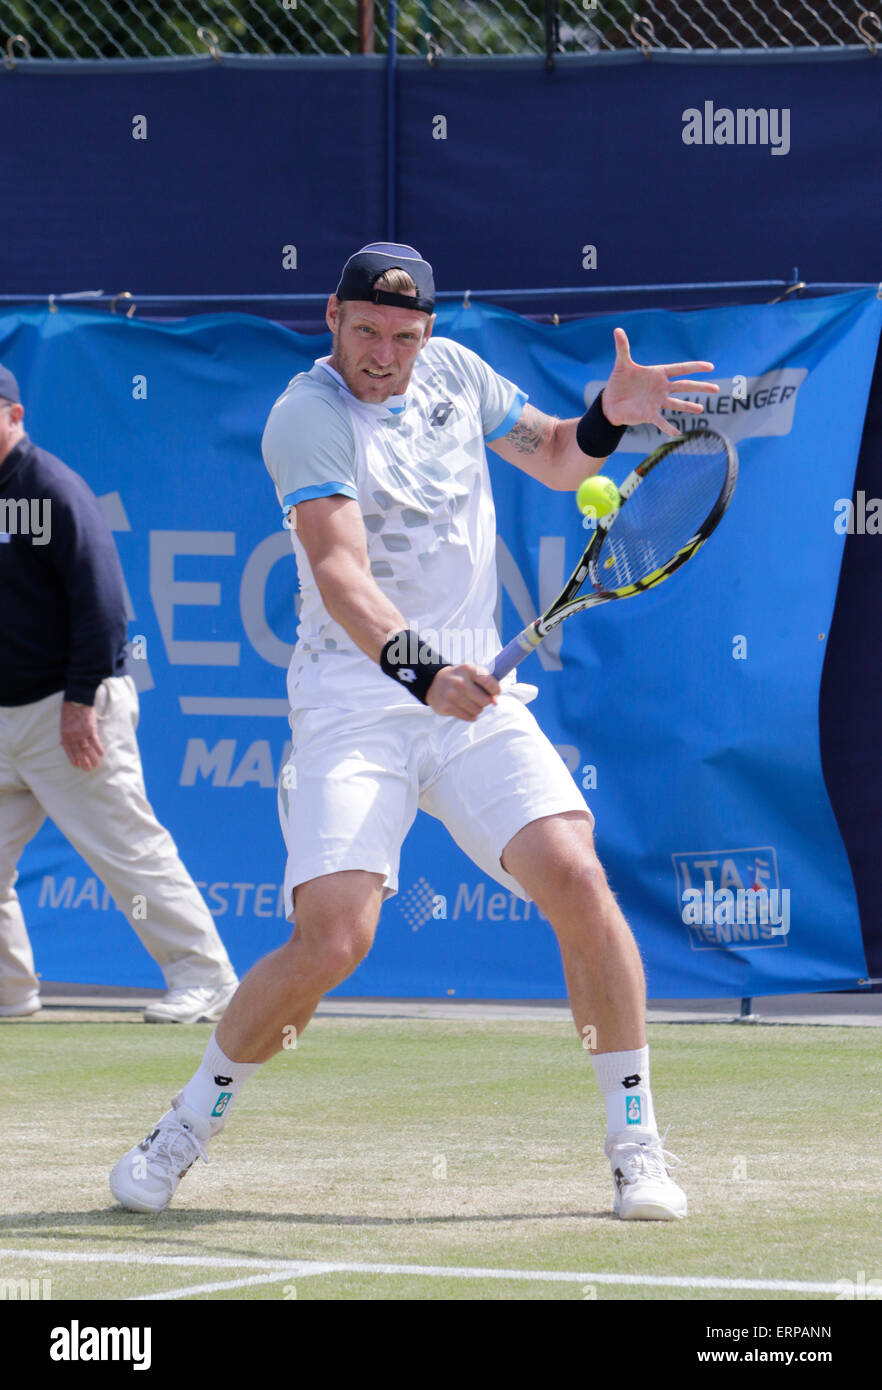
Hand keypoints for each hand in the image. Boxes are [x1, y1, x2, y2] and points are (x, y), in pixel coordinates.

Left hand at [60, 701, 104, 769]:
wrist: (76, 700)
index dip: (73, 758)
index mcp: (65, 735)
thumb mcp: (63, 722)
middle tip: (87, 769)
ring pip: (87, 749)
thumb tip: (63, 742)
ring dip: (92, 758)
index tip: (76, 765)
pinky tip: (101, 754)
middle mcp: (72, 736)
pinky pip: (95, 741)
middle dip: (83, 761)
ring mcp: (82, 734)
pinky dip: (98, 748)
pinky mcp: (90, 729)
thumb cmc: (69, 709)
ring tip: (96, 765)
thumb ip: (65, 733)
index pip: (69, 750)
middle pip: (79, 751)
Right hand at [426, 664, 499, 721]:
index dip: (496, 690)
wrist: (434, 683)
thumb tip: (495, 702)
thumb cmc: (459, 678)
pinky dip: (471, 715)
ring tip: (470, 703)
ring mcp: (452, 695)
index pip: (489, 683)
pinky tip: (465, 709)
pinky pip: (469, 717)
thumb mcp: (472, 674)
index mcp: (468, 669)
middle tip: (479, 698)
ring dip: (477, 709)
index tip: (495, 692)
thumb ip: (487, 684)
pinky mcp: (447, 707)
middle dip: (485, 701)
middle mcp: (460, 682)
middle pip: (485, 700)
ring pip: (477, 710)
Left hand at [601, 327, 719, 438]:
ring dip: (688, 407)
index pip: (680, 369)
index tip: (710, 367)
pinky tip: (677, 433)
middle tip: (716, 389)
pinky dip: (669, 427)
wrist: (611, 401)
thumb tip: (617, 329)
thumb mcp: (622, 364)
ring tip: (700, 409)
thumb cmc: (619, 381)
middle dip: (700, 387)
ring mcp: (657, 402)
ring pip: (676, 404)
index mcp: (658, 374)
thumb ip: (623, 347)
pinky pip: (661, 421)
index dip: (695, 367)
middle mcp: (661, 388)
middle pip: (684, 386)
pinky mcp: (649, 414)